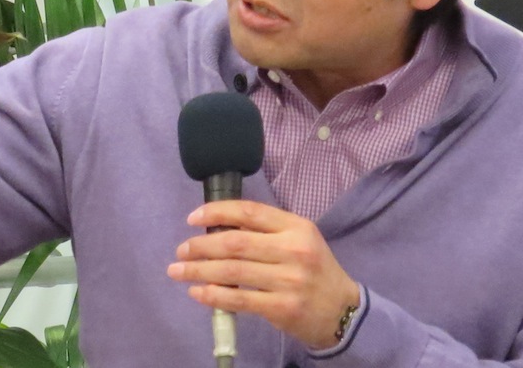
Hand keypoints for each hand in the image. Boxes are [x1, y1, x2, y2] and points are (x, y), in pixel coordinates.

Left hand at [167, 200, 360, 349]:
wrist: (343, 310)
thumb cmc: (313, 269)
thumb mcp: (299, 239)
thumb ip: (266, 230)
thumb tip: (218, 225)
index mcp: (296, 227)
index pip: (249, 211)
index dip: (217, 212)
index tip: (192, 219)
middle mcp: (294, 250)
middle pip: (235, 242)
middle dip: (201, 245)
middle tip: (180, 250)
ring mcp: (289, 280)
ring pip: (233, 271)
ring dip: (199, 270)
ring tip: (178, 270)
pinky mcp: (283, 308)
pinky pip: (239, 299)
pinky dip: (213, 295)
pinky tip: (197, 292)